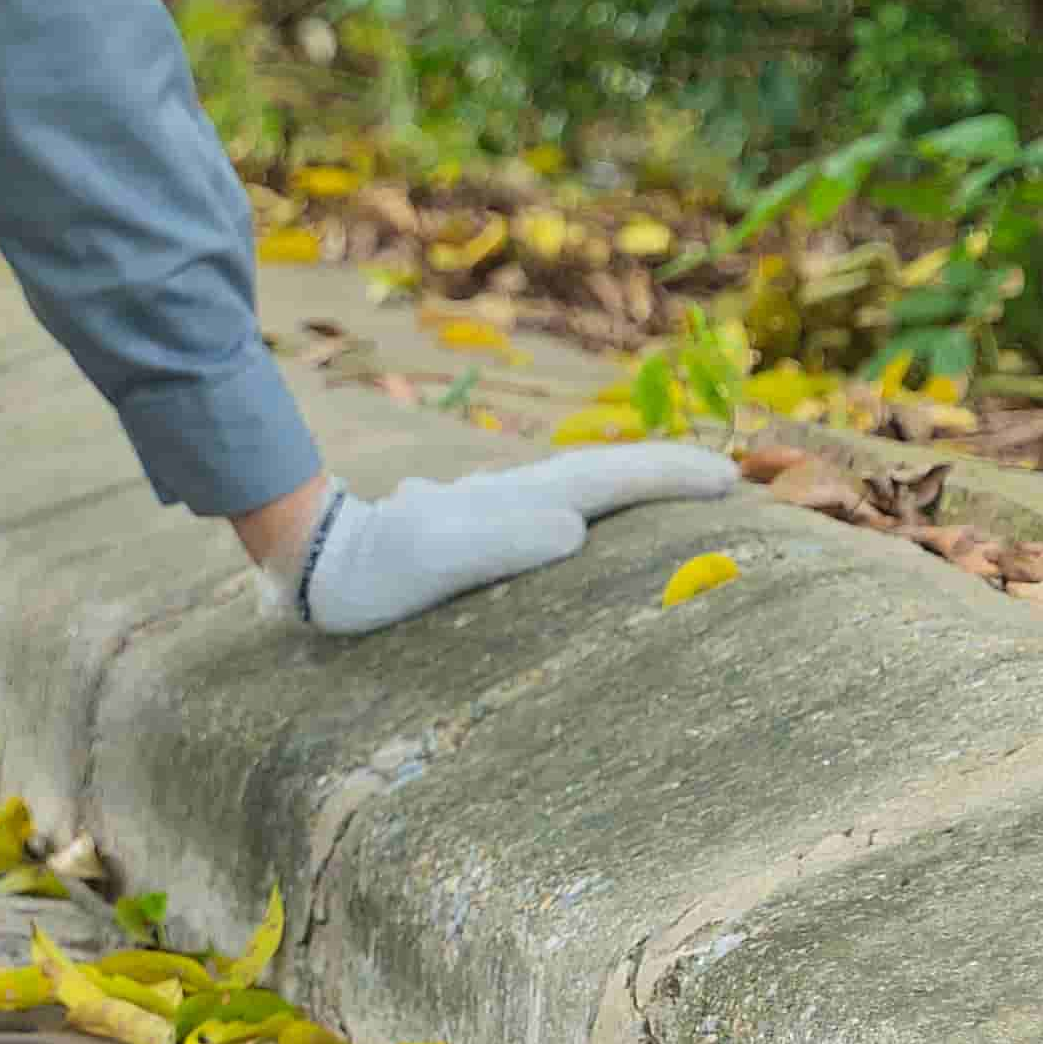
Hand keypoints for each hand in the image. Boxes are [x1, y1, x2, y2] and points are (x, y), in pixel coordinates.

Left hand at [280, 446, 738, 634]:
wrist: (313, 560)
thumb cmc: (372, 570)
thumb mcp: (432, 555)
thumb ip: (497, 540)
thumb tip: (572, 526)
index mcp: (512, 501)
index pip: (603, 482)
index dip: (666, 478)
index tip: (728, 479)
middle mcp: (507, 496)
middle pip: (598, 475)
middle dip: (663, 473)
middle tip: (730, 476)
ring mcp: (491, 510)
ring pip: (577, 488)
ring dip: (631, 485)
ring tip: (682, 490)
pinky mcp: (474, 533)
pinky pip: (552, 511)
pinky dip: (590, 507)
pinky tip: (592, 521)